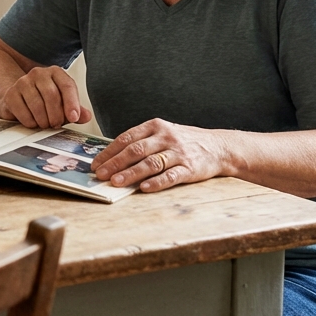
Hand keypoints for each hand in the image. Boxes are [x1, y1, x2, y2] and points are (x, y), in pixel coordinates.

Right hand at [0, 66, 90, 128]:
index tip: (74, 117)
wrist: (20, 99)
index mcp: (55, 73)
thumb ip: (76, 110)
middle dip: (56, 115)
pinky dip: (31, 123)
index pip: (67, 86)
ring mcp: (23, 82)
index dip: (72, 103)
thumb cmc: (46, 102)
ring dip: (44, 121)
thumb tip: (86, 116)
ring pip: (37, 105)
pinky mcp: (10, 94)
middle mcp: (38, 73)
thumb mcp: (63, 104)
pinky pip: (23, 113)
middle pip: (51, 95)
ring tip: (45, 124)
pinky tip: (33, 122)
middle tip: (56, 124)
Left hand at [91, 119, 227, 192]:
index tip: (96, 163)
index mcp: (155, 126)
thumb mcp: (162, 133)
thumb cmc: (184, 142)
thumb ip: (141, 142)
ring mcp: (178, 153)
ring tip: (116, 182)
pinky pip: (171, 176)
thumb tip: (112, 157)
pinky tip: (144, 188)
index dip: (109, 152)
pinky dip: (157, 182)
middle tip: (100, 174)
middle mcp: (166, 137)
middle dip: (115, 163)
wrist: (219, 147)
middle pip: (136, 150)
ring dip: (131, 173)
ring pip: (151, 163)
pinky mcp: (190, 168)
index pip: (127, 138)